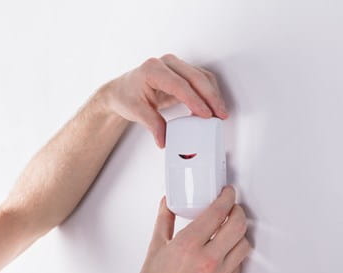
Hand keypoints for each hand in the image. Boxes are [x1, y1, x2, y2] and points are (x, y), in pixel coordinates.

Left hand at [100, 54, 227, 147]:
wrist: (122, 91)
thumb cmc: (126, 95)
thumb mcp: (136, 111)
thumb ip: (152, 124)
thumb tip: (164, 138)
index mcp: (153, 70)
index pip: (179, 84)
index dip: (194, 100)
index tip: (205, 114)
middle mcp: (167, 63)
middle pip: (195, 78)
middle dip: (210, 97)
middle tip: (220, 114)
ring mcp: (176, 66)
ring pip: (202, 77)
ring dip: (213, 95)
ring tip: (219, 113)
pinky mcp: (182, 72)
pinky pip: (201, 79)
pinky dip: (209, 93)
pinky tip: (212, 107)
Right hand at [123, 186, 249, 272]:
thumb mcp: (155, 248)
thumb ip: (164, 221)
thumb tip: (169, 203)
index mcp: (187, 246)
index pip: (217, 213)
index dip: (227, 198)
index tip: (227, 193)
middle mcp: (206, 260)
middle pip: (238, 225)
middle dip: (238, 212)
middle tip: (232, 209)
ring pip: (243, 245)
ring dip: (239, 233)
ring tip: (230, 230)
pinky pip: (238, 265)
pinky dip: (234, 254)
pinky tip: (224, 251)